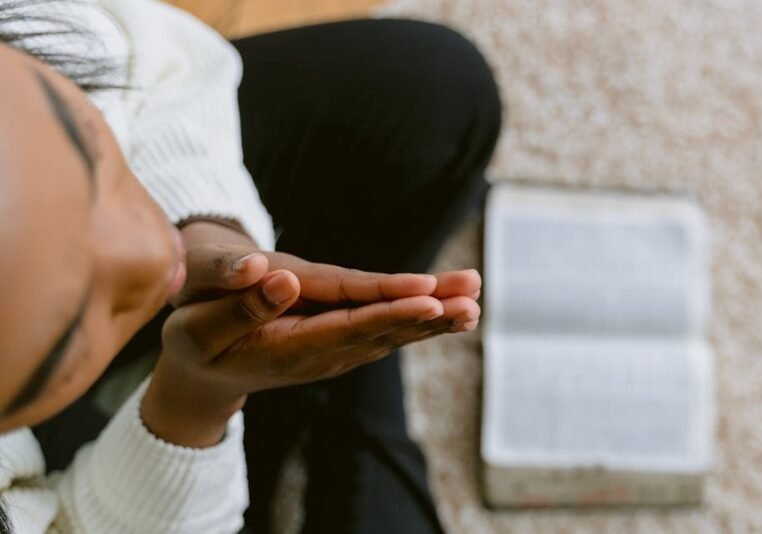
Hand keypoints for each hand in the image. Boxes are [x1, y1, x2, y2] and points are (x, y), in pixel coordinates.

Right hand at [141, 222, 480, 446]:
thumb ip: (237, 306)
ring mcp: (333, 352)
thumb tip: (280, 276)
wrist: (201, 374)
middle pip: (383, 332)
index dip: (391, 313)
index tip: (430, 300)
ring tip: (475, 299)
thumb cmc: (192, 342)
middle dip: (430, 316)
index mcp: (287, 347)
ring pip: (391, 333)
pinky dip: (419, 320)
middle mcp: (320, 354)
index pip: (349, 328)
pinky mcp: (339, 343)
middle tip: (472, 299)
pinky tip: (450, 308)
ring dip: (435, 319)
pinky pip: (385, 331)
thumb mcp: (196, 326)